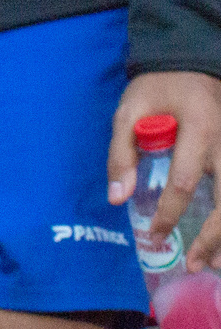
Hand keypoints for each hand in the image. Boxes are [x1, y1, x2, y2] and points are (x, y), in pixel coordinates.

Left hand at [109, 69, 220, 270]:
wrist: (193, 63)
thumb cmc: (159, 87)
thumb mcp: (130, 109)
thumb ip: (122, 153)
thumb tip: (117, 198)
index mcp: (200, 129)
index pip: (184, 182)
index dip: (169, 213)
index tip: (155, 233)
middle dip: (213, 237)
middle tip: (196, 265)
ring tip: (215, 264)